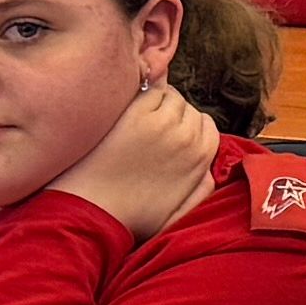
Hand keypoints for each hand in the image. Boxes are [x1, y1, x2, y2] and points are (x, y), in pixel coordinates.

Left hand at [67, 82, 222, 239]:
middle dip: (171, 114)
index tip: (169, 136)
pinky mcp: (137, 115)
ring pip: (170, 96)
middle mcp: (188, 136)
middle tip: (147, 130)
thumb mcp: (180, 210)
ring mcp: (163, 123)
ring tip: (135, 122)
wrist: (95, 211)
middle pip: (187, 108)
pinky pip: (149, 89)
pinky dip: (141, 92)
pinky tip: (127, 109)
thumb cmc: (133, 215)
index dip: (186, 127)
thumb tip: (210, 170)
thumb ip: (203, 188)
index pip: (206, 124)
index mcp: (202, 156)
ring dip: (156, 103)